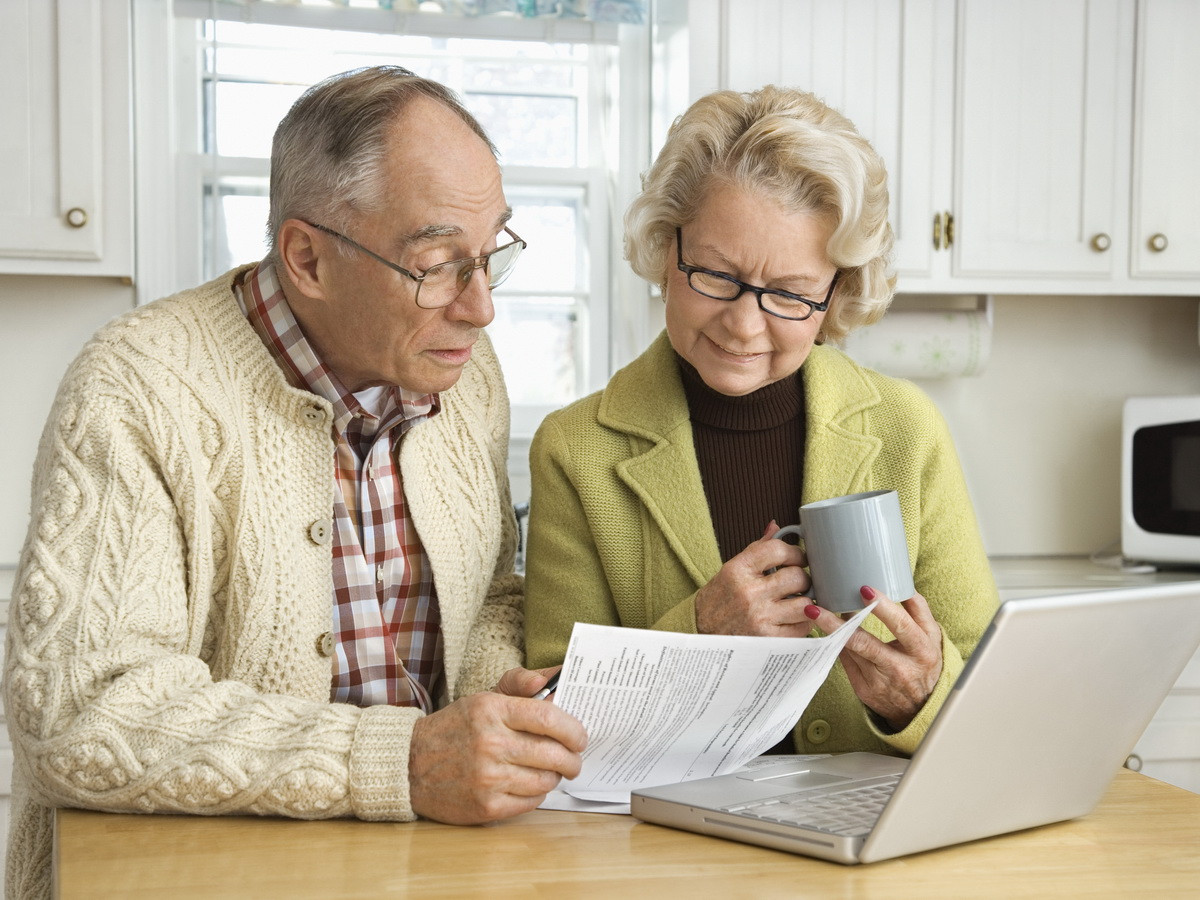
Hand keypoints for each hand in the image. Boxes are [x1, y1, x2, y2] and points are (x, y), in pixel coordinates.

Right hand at [408, 667, 585, 823]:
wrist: (409, 765)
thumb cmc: (456, 729)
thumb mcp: (483, 698)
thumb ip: (519, 683)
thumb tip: (554, 677)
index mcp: (491, 710)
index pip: (548, 717)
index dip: (573, 728)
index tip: (581, 736)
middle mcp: (490, 743)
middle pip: (553, 753)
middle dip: (572, 759)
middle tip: (574, 759)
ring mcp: (487, 777)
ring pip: (545, 780)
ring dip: (555, 777)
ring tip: (550, 771)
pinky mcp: (485, 806)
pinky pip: (531, 802)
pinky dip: (537, 794)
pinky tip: (530, 785)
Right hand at [695, 522, 813, 635]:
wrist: (700, 634)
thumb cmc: (717, 602)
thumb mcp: (730, 571)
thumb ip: (756, 550)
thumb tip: (775, 526)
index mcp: (737, 570)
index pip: (777, 550)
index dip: (795, 552)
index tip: (798, 558)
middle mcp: (748, 593)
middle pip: (797, 576)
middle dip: (804, 578)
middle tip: (800, 582)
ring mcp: (760, 617)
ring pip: (804, 603)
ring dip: (806, 601)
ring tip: (798, 600)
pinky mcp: (768, 639)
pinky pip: (802, 627)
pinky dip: (803, 622)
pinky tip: (793, 618)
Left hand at [805, 586, 942, 731]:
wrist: (920, 707)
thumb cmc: (924, 664)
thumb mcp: (932, 638)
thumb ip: (919, 611)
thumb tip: (901, 582)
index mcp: (921, 650)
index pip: (901, 625)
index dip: (882, 608)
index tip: (864, 589)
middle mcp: (900, 667)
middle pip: (865, 643)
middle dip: (838, 624)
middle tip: (817, 606)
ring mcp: (879, 681)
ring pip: (850, 651)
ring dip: (830, 630)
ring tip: (814, 611)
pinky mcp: (864, 689)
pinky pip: (846, 661)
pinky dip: (836, 643)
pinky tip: (825, 629)